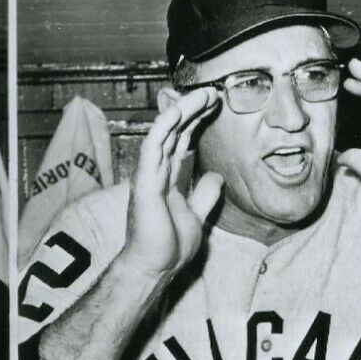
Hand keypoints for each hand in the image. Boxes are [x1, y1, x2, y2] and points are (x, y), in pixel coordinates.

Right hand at [121, 89, 223, 281]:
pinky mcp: (145, 180)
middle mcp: (156, 169)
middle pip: (175, 130)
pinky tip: (178, 110)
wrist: (155, 267)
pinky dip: (164, 126)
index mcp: (167, 175)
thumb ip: (204, 195)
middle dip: (192, 108)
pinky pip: (153, 146)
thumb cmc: (168, 246)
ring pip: (165, 131)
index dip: (196, 119)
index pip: (181, 139)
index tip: (214, 104)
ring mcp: (149, 173)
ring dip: (183, 110)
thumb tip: (216, 177)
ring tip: (203, 94)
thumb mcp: (197, 215)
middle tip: (212, 91)